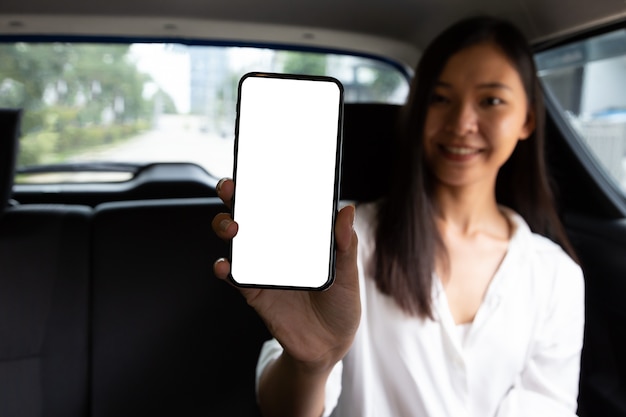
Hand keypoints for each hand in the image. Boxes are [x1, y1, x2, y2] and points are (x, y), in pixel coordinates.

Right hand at [212, 178, 360, 370]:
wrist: (328, 345)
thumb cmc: (341, 305)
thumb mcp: (349, 274)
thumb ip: (346, 246)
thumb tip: (347, 211)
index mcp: (299, 237)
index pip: (280, 204)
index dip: (268, 184)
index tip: (260, 166)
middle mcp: (277, 248)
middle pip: (250, 215)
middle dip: (236, 197)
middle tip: (233, 187)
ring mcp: (263, 268)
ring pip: (236, 239)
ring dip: (226, 226)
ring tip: (234, 226)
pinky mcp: (254, 292)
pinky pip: (234, 275)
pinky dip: (225, 268)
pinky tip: (226, 265)